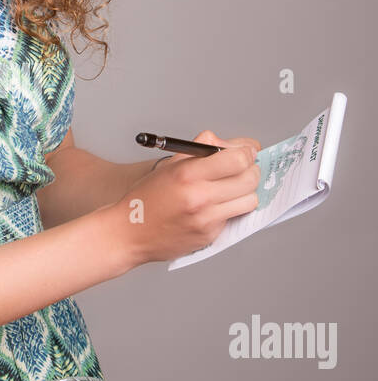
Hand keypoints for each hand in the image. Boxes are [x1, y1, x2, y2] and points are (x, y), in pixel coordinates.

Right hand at [114, 129, 262, 266]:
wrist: (128, 232)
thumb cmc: (147, 197)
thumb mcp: (169, 165)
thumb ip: (201, 150)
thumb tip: (233, 145)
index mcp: (188, 173)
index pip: (238, 158)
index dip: (248, 152)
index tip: (247, 152)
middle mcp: (199, 196)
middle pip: (250, 178)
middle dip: (252, 170)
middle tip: (243, 169)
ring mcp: (205, 219)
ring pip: (250, 200)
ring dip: (246, 192)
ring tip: (232, 189)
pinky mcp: (208, 235)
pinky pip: (234, 217)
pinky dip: (230, 210)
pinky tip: (214, 207)